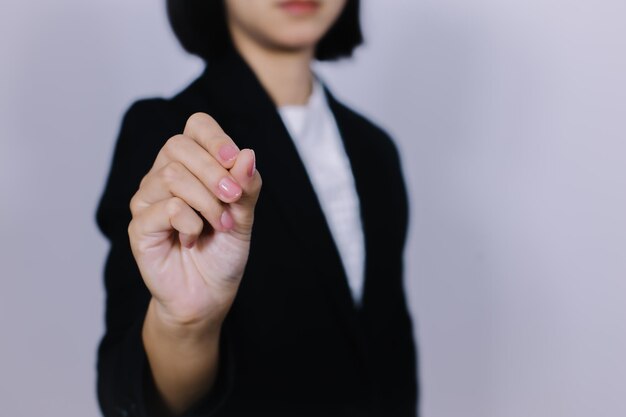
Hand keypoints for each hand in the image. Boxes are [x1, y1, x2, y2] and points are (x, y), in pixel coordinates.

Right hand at [128, 112, 261, 329]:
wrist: (209, 294)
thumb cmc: (223, 251)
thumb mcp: (244, 216)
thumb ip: (246, 186)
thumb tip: (247, 154)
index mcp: (192, 165)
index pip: (196, 126)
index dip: (216, 138)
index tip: (236, 161)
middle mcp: (164, 175)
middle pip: (178, 146)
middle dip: (214, 171)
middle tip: (234, 200)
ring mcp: (147, 199)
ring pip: (172, 175)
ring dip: (207, 202)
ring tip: (221, 225)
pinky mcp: (139, 225)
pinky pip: (166, 207)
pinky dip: (191, 223)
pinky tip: (194, 240)